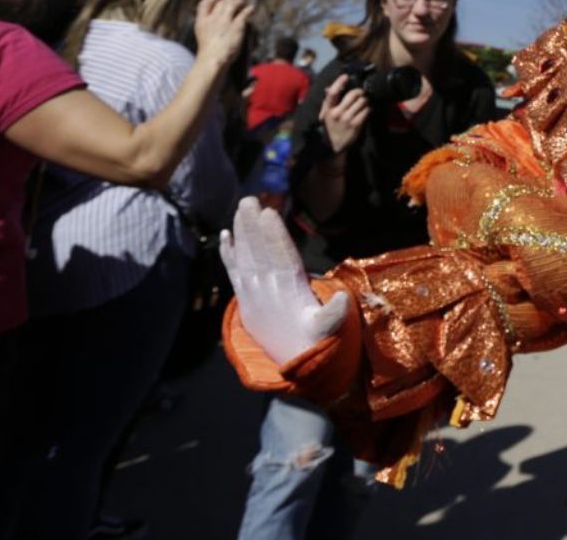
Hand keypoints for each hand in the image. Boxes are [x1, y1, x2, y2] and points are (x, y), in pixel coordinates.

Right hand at [192, 0, 254, 68]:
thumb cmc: (208, 53)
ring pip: (232, 4)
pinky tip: (251, 9)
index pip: (204, 3)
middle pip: (221, 3)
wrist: (212, 59)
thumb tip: (217, 22)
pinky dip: (248, 10)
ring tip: (242, 4)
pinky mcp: (236, 26)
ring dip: (238, 2)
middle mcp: (213, 18)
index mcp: (201, 21)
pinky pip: (244, 13)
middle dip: (229, 0)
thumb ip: (208, 27)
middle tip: (234, 1)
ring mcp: (225, 21)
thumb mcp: (202, 36)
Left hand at [219, 197, 347, 366]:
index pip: (280, 258)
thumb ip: (334, 315)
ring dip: (241, 233)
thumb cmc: (319, 342)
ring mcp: (253, 297)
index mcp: (290, 293)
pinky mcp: (245, 302)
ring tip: (241, 208)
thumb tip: (341, 298)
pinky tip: (224, 237)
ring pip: (245, 258)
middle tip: (249, 199)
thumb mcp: (331, 330)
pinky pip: (233, 274)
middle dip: (253, 226)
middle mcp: (267, 292)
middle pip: (258, 253)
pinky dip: (227, 255)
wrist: (297, 366)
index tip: (268, 212)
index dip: (274, 236)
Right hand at [318, 75, 369, 156]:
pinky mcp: (356, 124)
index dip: (339, 83)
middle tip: (361, 93)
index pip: (332, 93)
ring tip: (363, 103)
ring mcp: (347, 119)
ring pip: (362, 102)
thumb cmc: (331, 126)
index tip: (345, 76)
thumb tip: (328, 88)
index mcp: (328, 109)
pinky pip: (366, 111)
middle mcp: (337, 113)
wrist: (334, 145)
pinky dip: (368, 108)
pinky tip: (365, 110)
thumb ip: (328, 101)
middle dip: (359, 92)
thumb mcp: (325, 114)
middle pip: (352, 95)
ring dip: (365, 100)